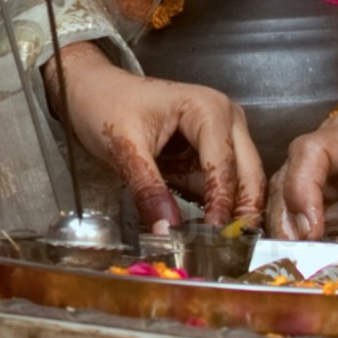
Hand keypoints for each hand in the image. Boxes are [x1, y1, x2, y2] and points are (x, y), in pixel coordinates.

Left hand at [49, 47, 261, 234]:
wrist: (90, 90)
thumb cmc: (105, 103)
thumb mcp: (123, 146)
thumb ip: (147, 188)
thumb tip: (167, 229)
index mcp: (208, 108)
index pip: (223, 163)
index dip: (221, 201)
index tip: (214, 234)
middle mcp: (225, 119)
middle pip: (247, 172)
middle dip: (241, 210)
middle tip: (230, 246)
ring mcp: (221, 136)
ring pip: (241, 181)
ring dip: (232, 212)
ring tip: (220, 245)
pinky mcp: (208, 153)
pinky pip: (221, 185)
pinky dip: (216, 208)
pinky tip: (206, 231)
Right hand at [275, 95, 337, 244]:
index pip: (313, 151)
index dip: (302, 190)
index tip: (311, 231)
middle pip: (292, 172)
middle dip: (289, 216)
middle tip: (300, 253)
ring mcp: (335, 166)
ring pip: (291, 193)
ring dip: (292, 227)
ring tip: (305, 258)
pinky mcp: (337, 189)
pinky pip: (309, 211)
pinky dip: (307, 235)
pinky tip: (315, 255)